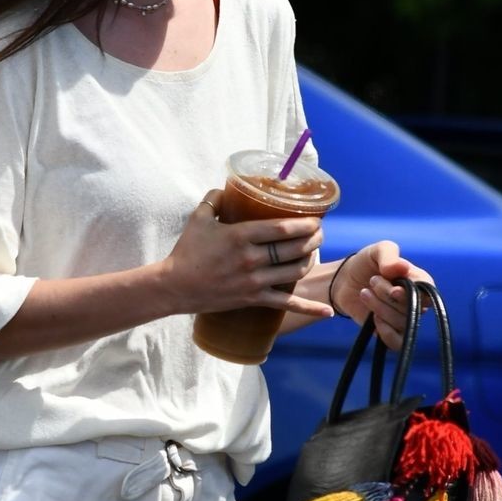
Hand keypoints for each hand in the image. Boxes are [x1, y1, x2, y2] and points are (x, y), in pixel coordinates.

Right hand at [161, 194, 329, 318]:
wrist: (174, 287)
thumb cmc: (186, 251)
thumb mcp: (198, 219)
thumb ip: (214, 200)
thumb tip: (225, 188)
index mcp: (241, 236)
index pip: (283, 228)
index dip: (306, 223)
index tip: (316, 219)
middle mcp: (251, 259)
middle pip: (294, 248)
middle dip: (313, 239)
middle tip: (319, 233)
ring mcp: (254, 281)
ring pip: (295, 271)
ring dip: (310, 260)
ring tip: (314, 252)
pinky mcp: (253, 299)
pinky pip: (286, 304)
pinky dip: (309, 308)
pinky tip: (326, 312)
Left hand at [330, 241, 434, 350]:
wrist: (345, 281)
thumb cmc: (366, 264)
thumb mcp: (377, 251)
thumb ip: (389, 255)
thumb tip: (401, 268)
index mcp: (419, 281)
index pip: (427, 293)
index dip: (411, 294)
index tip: (394, 289)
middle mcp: (416, 302)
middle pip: (411, 308)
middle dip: (387, 295)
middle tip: (372, 281)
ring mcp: (404, 319)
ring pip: (400, 322)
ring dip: (379, 307)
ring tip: (365, 292)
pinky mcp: (391, 332)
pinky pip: (397, 342)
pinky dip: (385, 331)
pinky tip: (372, 317)